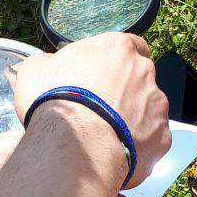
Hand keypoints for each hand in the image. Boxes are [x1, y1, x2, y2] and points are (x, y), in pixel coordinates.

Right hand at [11, 33, 170, 189]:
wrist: (74, 147)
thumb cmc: (55, 102)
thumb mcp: (35, 70)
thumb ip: (50, 62)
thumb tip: (50, 66)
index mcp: (118, 48)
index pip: (129, 45)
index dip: (116, 61)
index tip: (102, 75)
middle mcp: (144, 72)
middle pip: (140, 78)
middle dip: (124, 91)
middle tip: (99, 108)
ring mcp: (157, 106)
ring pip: (148, 109)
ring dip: (132, 118)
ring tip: (105, 135)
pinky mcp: (162, 138)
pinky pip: (152, 139)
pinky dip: (138, 145)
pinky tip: (116, 152)